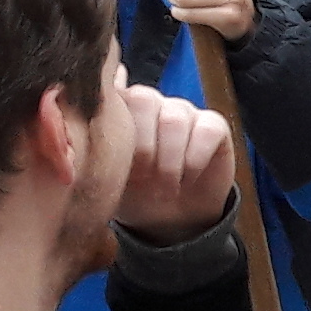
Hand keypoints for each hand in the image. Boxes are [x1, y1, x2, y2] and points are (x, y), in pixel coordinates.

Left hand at [113, 84, 238, 244]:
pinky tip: (187, 178)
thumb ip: (95, 134)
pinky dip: (195, 158)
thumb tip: (97, 92)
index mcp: (122, 109)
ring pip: (174, 118)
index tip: (118, 162)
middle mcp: (153, 103)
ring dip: (168, 158)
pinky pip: (207, 130)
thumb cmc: (133, 191)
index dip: (116, 127)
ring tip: (165, 184)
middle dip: (141, 144)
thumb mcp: (106, 170)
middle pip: (144, 98)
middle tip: (143, 175)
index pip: (115, 93)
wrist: (167, 218)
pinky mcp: (214, 126)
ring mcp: (184, 112)